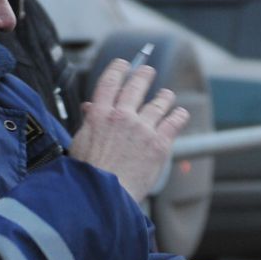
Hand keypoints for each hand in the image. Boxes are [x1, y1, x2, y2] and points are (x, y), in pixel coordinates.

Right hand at [69, 60, 190, 201]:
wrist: (103, 194)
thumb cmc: (88, 174)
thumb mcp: (79, 143)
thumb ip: (88, 123)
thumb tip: (90, 108)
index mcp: (100, 114)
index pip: (110, 81)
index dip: (119, 69)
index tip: (124, 65)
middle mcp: (122, 116)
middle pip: (137, 86)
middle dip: (144, 76)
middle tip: (148, 72)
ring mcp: (143, 128)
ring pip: (159, 103)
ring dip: (164, 96)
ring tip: (167, 95)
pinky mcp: (159, 143)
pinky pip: (174, 121)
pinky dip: (178, 115)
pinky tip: (180, 113)